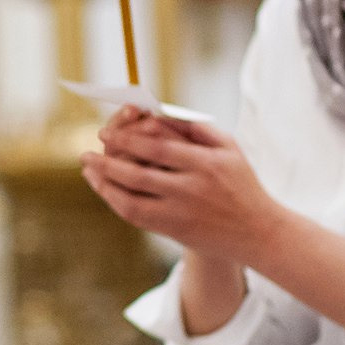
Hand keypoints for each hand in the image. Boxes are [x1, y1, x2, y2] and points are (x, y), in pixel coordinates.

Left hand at [80, 108, 281, 264]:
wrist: (256, 232)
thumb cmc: (240, 182)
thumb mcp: (229, 147)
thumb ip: (195, 128)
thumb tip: (158, 112)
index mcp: (205, 163)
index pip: (157, 147)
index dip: (128, 138)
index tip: (106, 131)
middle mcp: (190, 189)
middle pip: (139, 173)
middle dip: (108, 160)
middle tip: (88, 150)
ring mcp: (180, 212)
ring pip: (131, 199)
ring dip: (104, 182)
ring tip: (88, 168)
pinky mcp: (173, 230)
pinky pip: (135, 216)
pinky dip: (115, 200)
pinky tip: (103, 187)